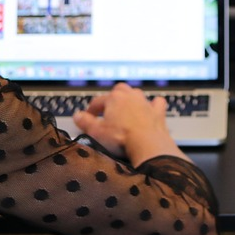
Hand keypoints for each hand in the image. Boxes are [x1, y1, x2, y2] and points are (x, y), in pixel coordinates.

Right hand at [72, 83, 186, 165]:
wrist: (147, 144)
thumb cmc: (122, 138)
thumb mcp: (96, 132)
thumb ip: (85, 122)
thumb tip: (77, 116)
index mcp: (114, 98)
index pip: (98, 101)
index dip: (91, 110)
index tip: (88, 117)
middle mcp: (130, 96)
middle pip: (119, 91)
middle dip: (112, 98)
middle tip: (108, 109)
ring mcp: (145, 103)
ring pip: (136, 94)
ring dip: (131, 99)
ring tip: (126, 109)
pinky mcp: (157, 112)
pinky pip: (156, 103)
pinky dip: (153, 105)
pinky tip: (151, 109)